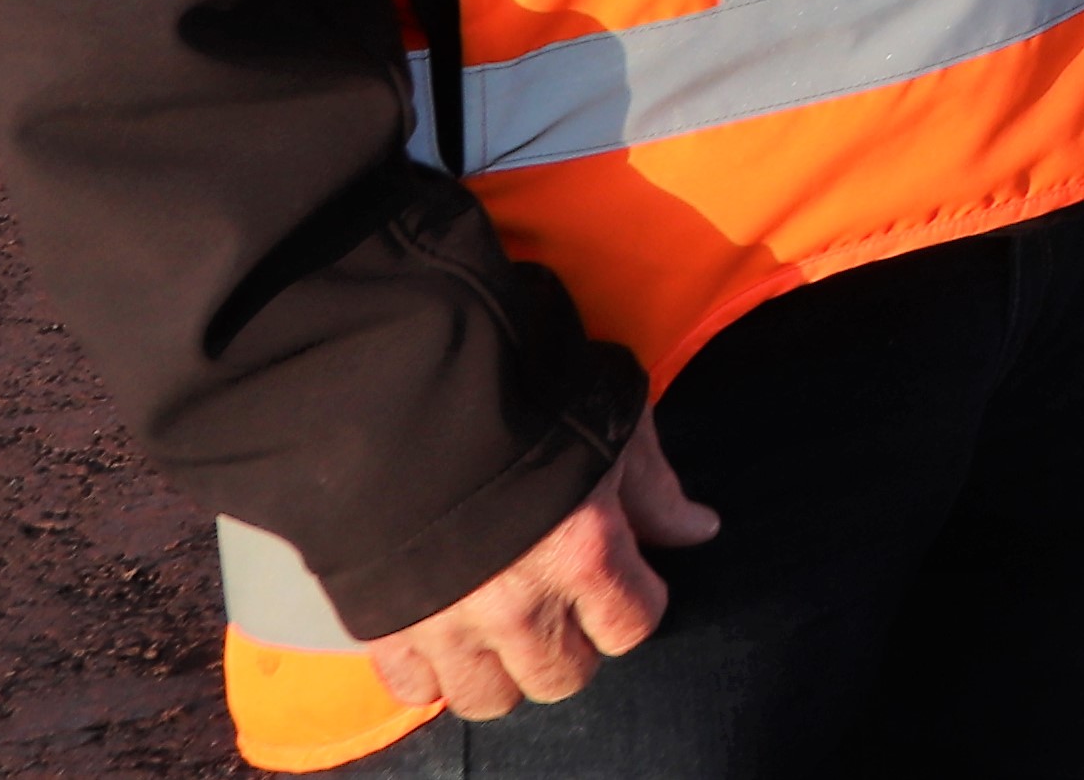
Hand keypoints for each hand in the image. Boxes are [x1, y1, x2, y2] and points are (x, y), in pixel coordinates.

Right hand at [364, 412, 719, 718]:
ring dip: (502, 670)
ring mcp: (447, 622)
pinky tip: (443, 633)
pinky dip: (431, 671)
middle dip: (571, 646)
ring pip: (490, 697)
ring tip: (502, 629)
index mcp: (583, 555)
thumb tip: (698, 530)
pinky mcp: (385, 624)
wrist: (405, 386)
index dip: (633, 602)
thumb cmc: (523, 394)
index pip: (632, 626)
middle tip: (561, 607)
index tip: (621, 580)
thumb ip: (654, 489)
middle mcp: (518, 604)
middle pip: (563, 676)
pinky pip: (415, 688)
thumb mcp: (612, 425)